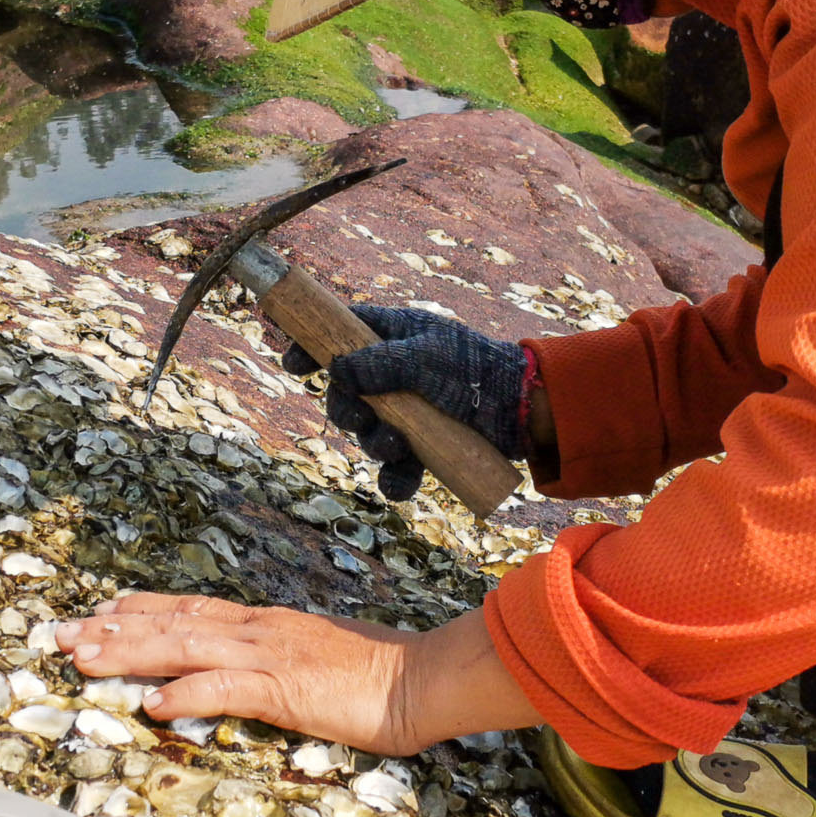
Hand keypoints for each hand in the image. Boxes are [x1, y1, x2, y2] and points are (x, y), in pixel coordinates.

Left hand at [59, 594, 542, 757]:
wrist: (425, 678)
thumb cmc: (378, 679)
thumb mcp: (315, 664)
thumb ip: (274, 667)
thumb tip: (240, 677)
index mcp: (265, 625)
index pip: (189, 610)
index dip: (139, 611)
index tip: (97, 613)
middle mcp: (258, 631)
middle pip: (171, 623)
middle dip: (111, 630)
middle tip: (59, 634)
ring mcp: (269, 656)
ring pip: (184, 647)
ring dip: (129, 653)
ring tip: (82, 659)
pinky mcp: (286, 688)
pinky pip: (227, 688)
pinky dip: (187, 693)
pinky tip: (154, 704)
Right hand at [282, 307, 528, 500]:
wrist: (522, 409)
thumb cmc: (476, 368)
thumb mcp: (426, 356)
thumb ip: (379, 363)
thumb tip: (336, 370)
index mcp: (396, 337)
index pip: (343, 334)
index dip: (314, 346)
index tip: (293, 363)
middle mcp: (397, 374)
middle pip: (347, 392)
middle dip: (346, 409)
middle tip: (361, 416)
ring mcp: (410, 411)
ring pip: (369, 432)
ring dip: (374, 443)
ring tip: (396, 445)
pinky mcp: (425, 445)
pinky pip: (395, 469)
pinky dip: (395, 479)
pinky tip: (403, 482)